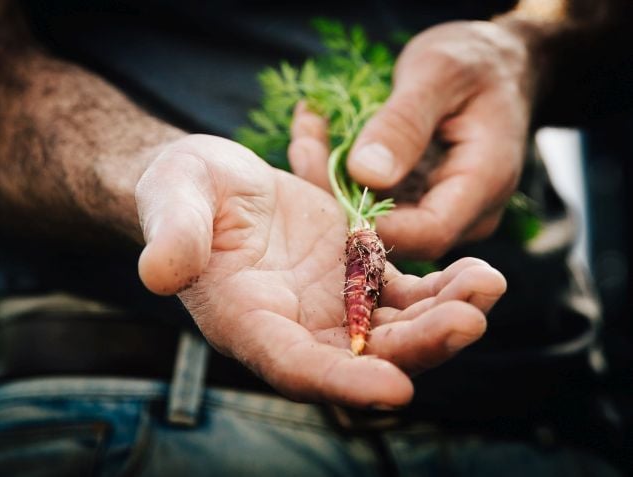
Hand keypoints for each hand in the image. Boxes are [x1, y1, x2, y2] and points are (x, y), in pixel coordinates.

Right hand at [137, 134, 505, 406]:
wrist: (209, 181)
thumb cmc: (181, 193)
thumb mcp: (171, 201)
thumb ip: (171, 237)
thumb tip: (158, 273)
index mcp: (247, 322)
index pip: (295, 365)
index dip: (342, 379)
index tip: (395, 389)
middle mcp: (296, 326)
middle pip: (363, 356)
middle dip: (417, 347)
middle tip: (468, 322)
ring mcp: (331, 304)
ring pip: (396, 329)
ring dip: (444, 317)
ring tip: (487, 285)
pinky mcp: (356, 274)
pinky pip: (407, 293)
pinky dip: (444, 288)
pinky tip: (479, 273)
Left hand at [289, 21, 531, 258]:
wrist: (494, 64)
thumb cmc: (474, 61)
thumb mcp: (439, 73)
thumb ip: (404, 123)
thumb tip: (366, 174)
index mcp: (483, 183)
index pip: (429, 233)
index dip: (374, 227)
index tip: (325, 189)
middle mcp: (465, 212)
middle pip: (398, 234)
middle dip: (340, 199)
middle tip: (303, 149)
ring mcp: (440, 209)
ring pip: (378, 221)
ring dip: (333, 184)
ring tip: (307, 134)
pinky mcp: (417, 200)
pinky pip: (376, 201)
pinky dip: (342, 174)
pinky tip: (318, 136)